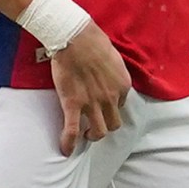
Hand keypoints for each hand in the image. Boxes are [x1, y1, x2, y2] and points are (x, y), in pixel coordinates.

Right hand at [48, 24, 130, 152]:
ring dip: (92, 135)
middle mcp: (111, 98)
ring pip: (98, 132)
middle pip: (113, 124)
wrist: (75, 37)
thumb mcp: (112, 57)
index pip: (120, 105)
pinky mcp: (73, 104)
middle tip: (95, 123)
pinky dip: (69, 143)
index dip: (110, 106)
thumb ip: (112, 72)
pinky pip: (73, 130)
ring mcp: (92, 103)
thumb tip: (105, 75)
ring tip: (85, 134)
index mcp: (122, 85)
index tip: (102, 105)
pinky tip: (65, 150)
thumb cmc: (92, 40)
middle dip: (105, 125)